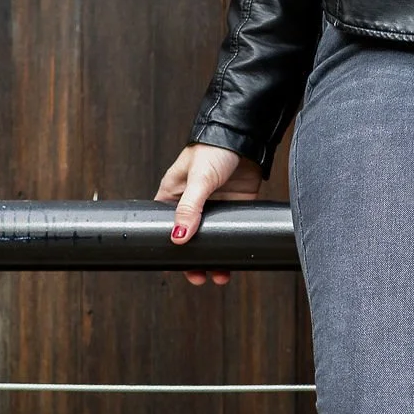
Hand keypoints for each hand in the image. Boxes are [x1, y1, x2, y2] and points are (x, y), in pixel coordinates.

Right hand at [153, 142, 261, 286]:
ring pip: (211, 240)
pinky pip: (230, 232)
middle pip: (189, 239)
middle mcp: (192, 204)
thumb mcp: (198, 179)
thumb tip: (179, 238)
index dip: (170, 249)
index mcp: (173, 195)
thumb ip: (189, 208)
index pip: (165, 228)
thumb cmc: (214, 148)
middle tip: (200, 277)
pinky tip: (235, 259)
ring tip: (220, 275)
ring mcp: (214, 207)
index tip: (177, 266)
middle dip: (194, 260)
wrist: (247, 136)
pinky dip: (231, 247)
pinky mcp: (235, 208)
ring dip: (214, 258)